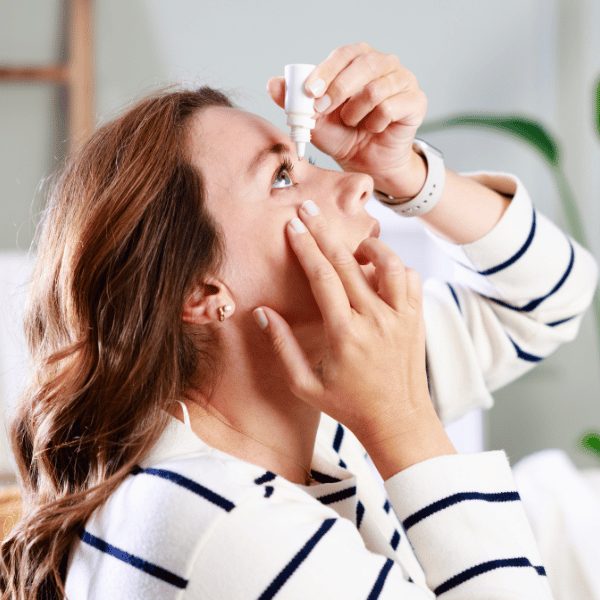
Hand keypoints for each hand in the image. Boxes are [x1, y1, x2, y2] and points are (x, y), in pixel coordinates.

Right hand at [252, 202, 454, 476]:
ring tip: (350, 244)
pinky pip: (409, 277)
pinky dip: (393, 266)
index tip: (293, 227)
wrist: (398, 419)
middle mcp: (376, 319)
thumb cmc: (349, 405)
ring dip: (367, 246)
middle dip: (324, 232)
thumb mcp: (305, 384)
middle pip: (348, 261)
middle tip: (308, 210)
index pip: (323, 277)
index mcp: (345, 334)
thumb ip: (283, 346)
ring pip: (387, 263)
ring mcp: (401, 316)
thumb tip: (264, 313)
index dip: (305, 248)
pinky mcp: (416, 318)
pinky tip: (377, 271)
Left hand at [267, 43, 427, 197]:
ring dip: (357, 111)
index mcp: (359, 60)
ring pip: (378, 88)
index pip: (343, 54)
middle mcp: (385, 64)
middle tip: (324, 109)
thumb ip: (295, 102)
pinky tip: (373, 129)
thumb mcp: (315, 121)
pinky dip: (376, 122)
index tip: (310, 92)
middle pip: (365, 63)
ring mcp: (404, 81)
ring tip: (353, 124)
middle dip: (339, 88)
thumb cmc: (344, 136)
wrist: (367, 163)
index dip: (326, 71)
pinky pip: (392, 107)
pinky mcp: (416, 101)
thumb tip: (272, 84)